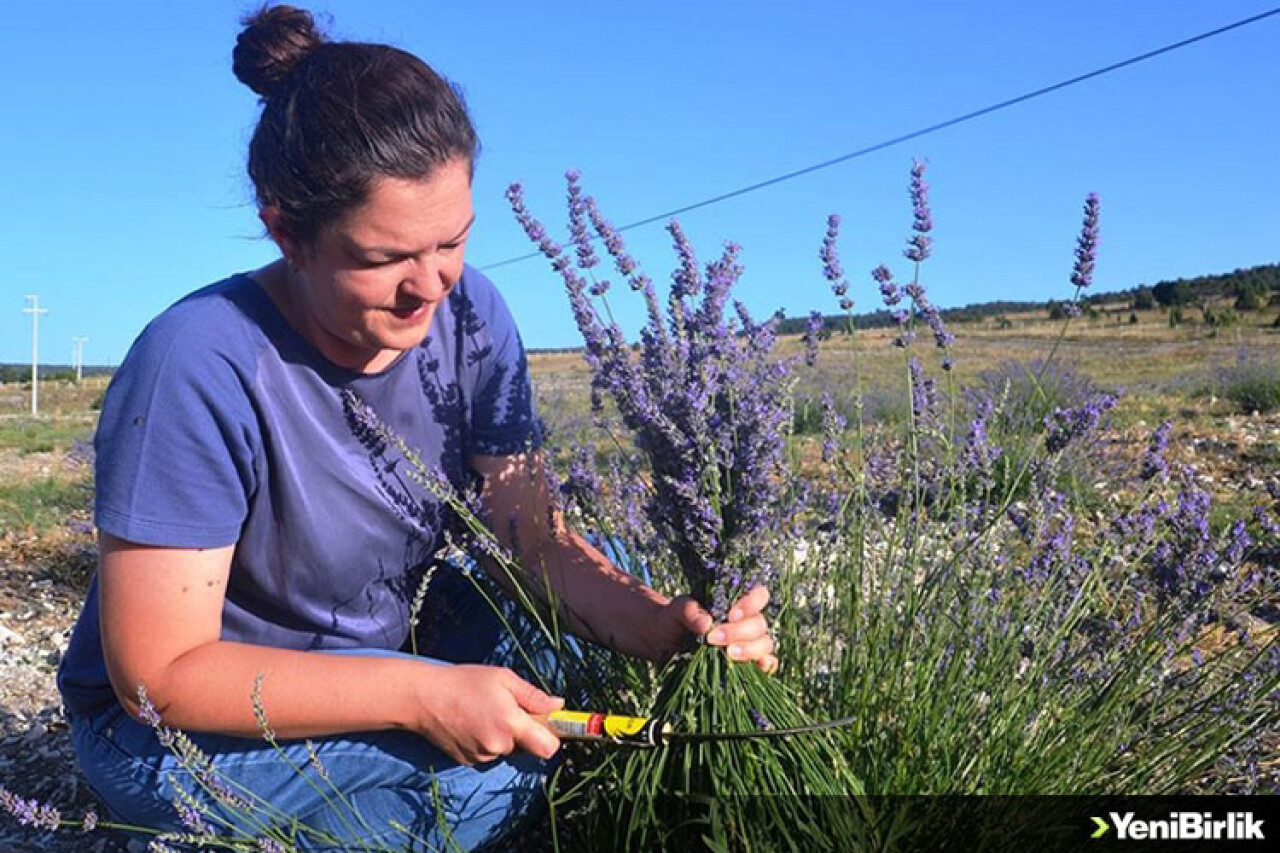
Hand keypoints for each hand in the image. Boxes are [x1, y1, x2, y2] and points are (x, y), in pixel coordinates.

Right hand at [415, 664, 563, 764]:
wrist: (423, 698)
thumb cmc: (464, 682)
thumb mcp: (504, 679)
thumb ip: (534, 696)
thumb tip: (558, 706)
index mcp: (511, 724)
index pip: (548, 748)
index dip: (552, 737)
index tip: (549, 725)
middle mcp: (498, 745)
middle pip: (527, 747)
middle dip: (523, 731)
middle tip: (508, 708)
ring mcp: (482, 756)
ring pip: (506, 749)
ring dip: (503, 736)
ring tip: (484, 712)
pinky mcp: (469, 761)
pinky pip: (489, 753)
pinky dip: (486, 740)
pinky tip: (472, 723)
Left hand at [664, 585, 778, 673]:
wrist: (665, 644)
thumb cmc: (674, 620)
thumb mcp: (675, 610)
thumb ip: (688, 610)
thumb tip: (706, 623)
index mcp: (734, 603)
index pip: (759, 595)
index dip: (751, 604)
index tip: (731, 615)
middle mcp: (746, 622)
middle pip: (758, 624)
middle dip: (738, 632)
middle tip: (713, 638)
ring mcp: (748, 643)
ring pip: (764, 644)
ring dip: (750, 649)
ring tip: (729, 654)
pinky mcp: (747, 663)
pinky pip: (767, 664)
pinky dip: (766, 666)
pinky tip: (758, 667)